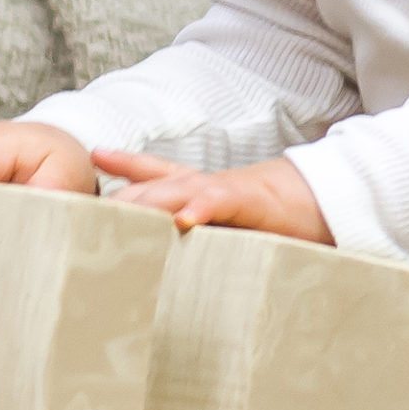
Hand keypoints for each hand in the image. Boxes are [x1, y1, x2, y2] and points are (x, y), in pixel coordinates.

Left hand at [94, 149, 333, 243]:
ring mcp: (227, 191)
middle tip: (79, 211)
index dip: (124, 165)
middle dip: (118, 196)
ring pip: (177, 190)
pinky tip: (183, 219)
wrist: (329, 198)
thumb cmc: (279, 219)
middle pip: (152, 186)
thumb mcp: (230, 223)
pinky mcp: (253, 201)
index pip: (155, 173)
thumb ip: (200, 235)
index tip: (92, 158)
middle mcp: (207, 185)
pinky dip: (202, 208)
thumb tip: (171, 251)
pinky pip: (222, 202)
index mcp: (201, 189)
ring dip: (147, 201)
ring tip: (117, 212)